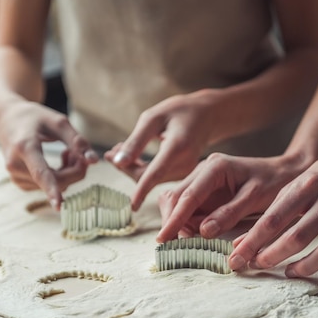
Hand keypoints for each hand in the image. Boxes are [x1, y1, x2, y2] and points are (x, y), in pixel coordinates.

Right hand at [0, 100, 98, 208]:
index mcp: (24, 147)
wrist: (6, 120)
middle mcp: (16, 165)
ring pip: (55, 186)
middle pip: (57, 180)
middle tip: (80, 153)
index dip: (52, 189)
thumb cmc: (34, 118)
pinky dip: (59, 177)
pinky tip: (58, 162)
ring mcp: (16, 176)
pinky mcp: (20, 183)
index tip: (58, 206)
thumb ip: (77, 141)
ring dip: (69, 173)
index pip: (40, 173)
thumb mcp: (58, 122)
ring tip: (67, 153)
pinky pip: (48, 187)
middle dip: (76, 170)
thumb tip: (94, 161)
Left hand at [105, 90, 222, 209]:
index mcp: (178, 146)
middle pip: (149, 177)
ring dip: (132, 168)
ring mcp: (186, 171)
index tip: (132, 206)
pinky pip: (158, 177)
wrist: (207, 115)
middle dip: (126, 168)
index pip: (156, 173)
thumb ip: (135, 141)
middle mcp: (184, 163)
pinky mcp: (183, 174)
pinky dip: (142, 169)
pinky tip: (133, 155)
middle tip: (109, 152)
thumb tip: (117, 162)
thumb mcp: (153, 118)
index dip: (142, 190)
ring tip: (120, 148)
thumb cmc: (178, 111)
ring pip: (152, 179)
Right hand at [157, 153, 301, 242]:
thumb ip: (229, 214)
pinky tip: (196, 235)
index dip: (174, 219)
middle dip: (172, 222)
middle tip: (177, 247)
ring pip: (176, 202)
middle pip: (174, 197)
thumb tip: (203, 231)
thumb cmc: (274, 183)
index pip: (187, 196)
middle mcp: (203, 170)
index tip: (163, 239)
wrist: (286, 173)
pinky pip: (187, 207)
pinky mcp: (204, 190)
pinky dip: (186, 222)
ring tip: (190, 242)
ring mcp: (201, 179)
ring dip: (177, 223)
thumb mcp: (255, 198)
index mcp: (215, 167)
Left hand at [228, 149, 317, 276]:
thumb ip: (271, 212)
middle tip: (258, 265)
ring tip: (290, 271)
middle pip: (299, 236)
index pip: (275, 218)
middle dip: (274, 255)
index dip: (255, 240)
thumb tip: (242, 242)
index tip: (239, 256)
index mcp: (308, 185)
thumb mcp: (295, 185)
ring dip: (307, 265)